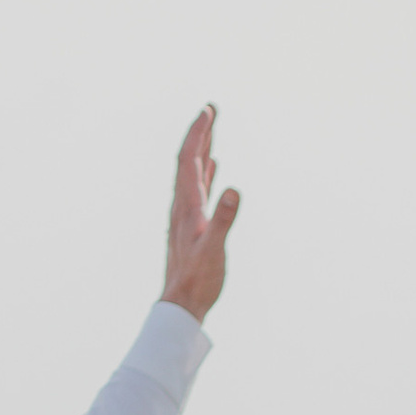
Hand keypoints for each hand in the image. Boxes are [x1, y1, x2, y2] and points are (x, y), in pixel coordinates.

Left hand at [161, 107, 240, 323]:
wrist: (181, 305)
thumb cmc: (198, 280)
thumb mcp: (214, 249)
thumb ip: (224, 220)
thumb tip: (234, 189)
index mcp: (187, 206)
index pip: (188, 160)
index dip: (197, 133)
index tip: (208, 110)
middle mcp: (183, 206)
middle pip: (188, 161)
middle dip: (200, 134)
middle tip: (211, 109)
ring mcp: (187, 216)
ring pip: (194, 174)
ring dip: (202, 149)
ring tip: (212, 130)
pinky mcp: (193, 226)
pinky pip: (199, 190)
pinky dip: (206, 173)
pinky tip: (214, 168)